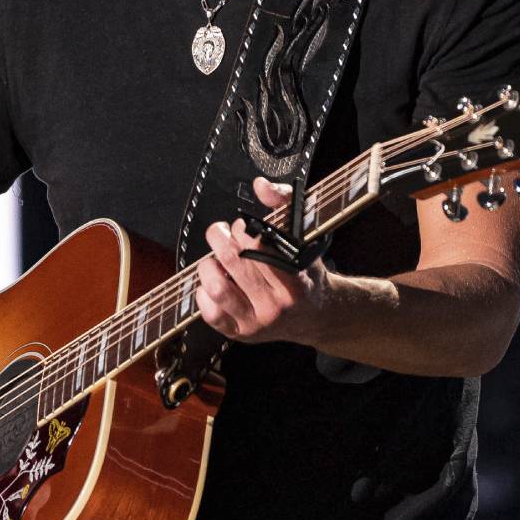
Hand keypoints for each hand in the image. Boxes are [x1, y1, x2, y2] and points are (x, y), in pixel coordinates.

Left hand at [196, 177, 330, 343]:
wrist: (315, 315)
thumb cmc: (305, 271)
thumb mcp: (304, 235)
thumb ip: (284, 203)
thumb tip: (260, 186)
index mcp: (296, 278)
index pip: (258, 244)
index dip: (244, 228)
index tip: (245, 227)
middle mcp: (277, 304)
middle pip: (233, 260)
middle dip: (220, 237)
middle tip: (222, 232)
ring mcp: (258, 322)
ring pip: (217, 287)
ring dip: (209, 265)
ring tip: (217, 259)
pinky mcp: (241, 334)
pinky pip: (209, 312)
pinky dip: (204, 293)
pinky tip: (216, 282)